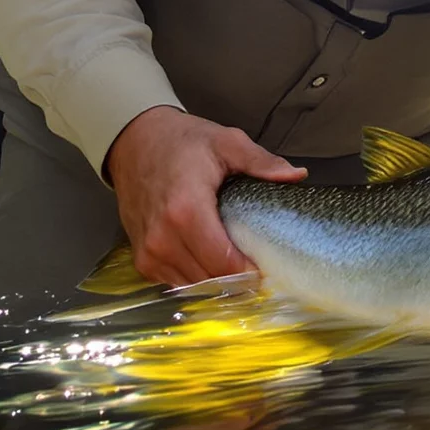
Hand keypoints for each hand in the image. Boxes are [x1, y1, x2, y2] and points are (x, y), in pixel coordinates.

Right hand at [106, 106, 305, 286]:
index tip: (269, 266)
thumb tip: (296, 175)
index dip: (251, 272)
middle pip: (211, 280)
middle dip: (238, 279)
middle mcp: (163, 238)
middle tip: (258, 267)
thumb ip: (260, 162)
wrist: (133, 142)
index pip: (224, 263)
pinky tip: (209, 262)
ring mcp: (149, 253)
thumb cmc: (180, 142)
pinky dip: (196, 278)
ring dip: (217, 282)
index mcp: (185, 210)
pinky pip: (176, 284)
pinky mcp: (142, 261)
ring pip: (194, 287)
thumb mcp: (225, 142)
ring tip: (236, 265)